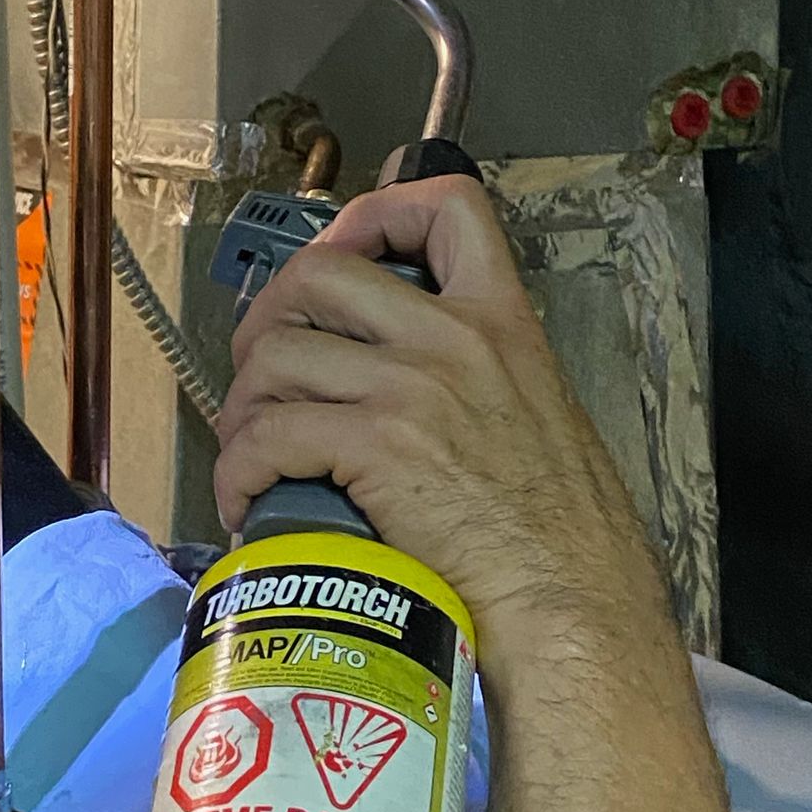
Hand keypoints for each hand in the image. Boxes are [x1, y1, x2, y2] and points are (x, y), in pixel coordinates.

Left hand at [213, 176, 670, 669]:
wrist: (572, 603)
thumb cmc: (565, 533)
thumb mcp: (544, 412)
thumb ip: (484, 372)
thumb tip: (411, 371)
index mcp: (501, 321)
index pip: (447, 209)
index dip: (376, 212)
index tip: (343, 250)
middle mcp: (452, 339)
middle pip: (321, 273)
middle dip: (270, 315)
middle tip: (266, 368)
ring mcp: (411, 389)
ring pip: (277, 353)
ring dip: (245, 402)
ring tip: (252, 446)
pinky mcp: (374, 448)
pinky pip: (266, 435)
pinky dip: (238, 469)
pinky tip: (248, 501)